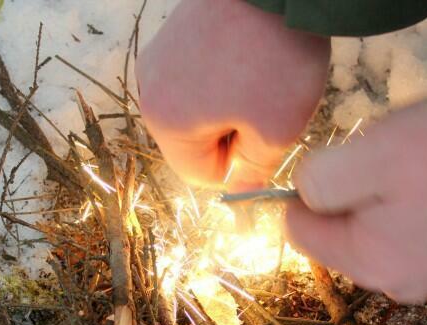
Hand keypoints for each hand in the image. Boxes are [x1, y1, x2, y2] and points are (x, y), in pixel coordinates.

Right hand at [136, 0, 329, 190]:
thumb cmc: (275, 58)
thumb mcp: (276, 130)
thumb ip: (254, 170)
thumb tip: (242, 190)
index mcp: (165, 121)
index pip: (202, 175)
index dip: (240, 166)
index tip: (266, 135)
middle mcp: (150, 88)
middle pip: (197, 140)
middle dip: (235, 132)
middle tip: (268, 101)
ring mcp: (160, 55)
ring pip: (201, 107)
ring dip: (234, 104)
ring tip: (263, 75)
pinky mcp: (176, 31)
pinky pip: (201, 75)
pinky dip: (229, 74)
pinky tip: (254, 55)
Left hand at [285, 90, 426, 302]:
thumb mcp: (372, 156)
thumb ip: (322, 179)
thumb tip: (304, 193)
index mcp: (366, 264)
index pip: (299, 228)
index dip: (308, 187)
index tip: (345, 157)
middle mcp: (393, 282)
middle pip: (339, 229)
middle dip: (352, 190)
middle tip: (391, 159)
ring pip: (373, 226)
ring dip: (383, 193)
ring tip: (420, 167)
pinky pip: (408, 228)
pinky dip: (411, 202)